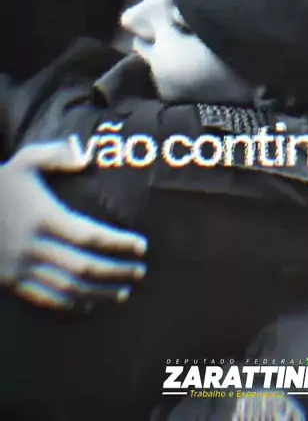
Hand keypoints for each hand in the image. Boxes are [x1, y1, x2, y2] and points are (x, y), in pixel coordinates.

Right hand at [0, 141, 147, 309]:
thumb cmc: (1, 184)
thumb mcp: (26, 160)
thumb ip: (57, 154)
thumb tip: (86, 157)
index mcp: (44, 217)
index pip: (90, 235)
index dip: (119, 243)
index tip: (141, 245)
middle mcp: (35, 246)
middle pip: (84, 267)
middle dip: (116, 272)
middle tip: (140, 271)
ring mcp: (23, 267)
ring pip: (68, 289)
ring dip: (100, 293)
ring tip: (123, 291)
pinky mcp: (13, 281)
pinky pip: (47, 299)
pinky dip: (72, 304)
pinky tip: (90, 303)